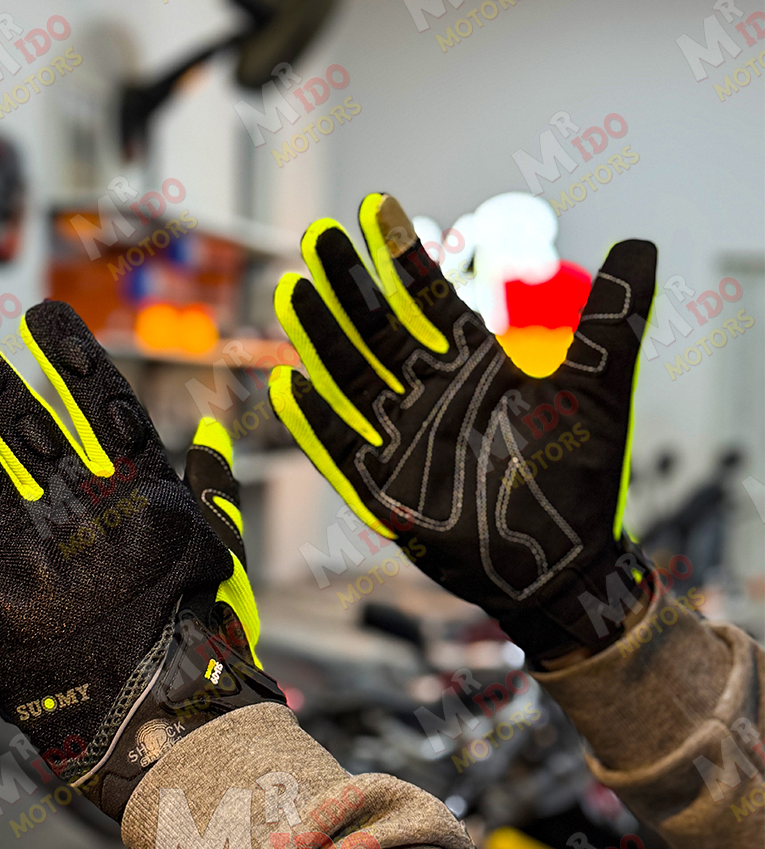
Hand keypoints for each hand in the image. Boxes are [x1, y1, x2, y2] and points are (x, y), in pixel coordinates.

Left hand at [0, 302, 283, 819]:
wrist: (151, 723)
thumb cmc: (185, 634)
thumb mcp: (215, 550)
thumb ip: (211, 485)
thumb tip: (211, 431)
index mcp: (135, 496)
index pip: (100, 402)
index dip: (70, 351)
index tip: (41, 312)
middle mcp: (75, 515)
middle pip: (13, 417)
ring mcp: (21, 559)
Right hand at [268, 193, 656, 659]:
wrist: (566, 561)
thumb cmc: (582, 475)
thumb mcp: (600, 383)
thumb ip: (615, 312)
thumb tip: (641, 245)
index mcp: (470, 368)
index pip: (426, 300)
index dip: (399, 256)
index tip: (375, 207)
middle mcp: (428, 398)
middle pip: (376, 330)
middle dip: (345, 285)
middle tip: (317, 237)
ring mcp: (401, 443)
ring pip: (349, 381)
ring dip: (319, 338)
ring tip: (292, 290)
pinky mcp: (384, 492)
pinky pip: (338, 452)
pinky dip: (311, 423)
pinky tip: (286, 385)